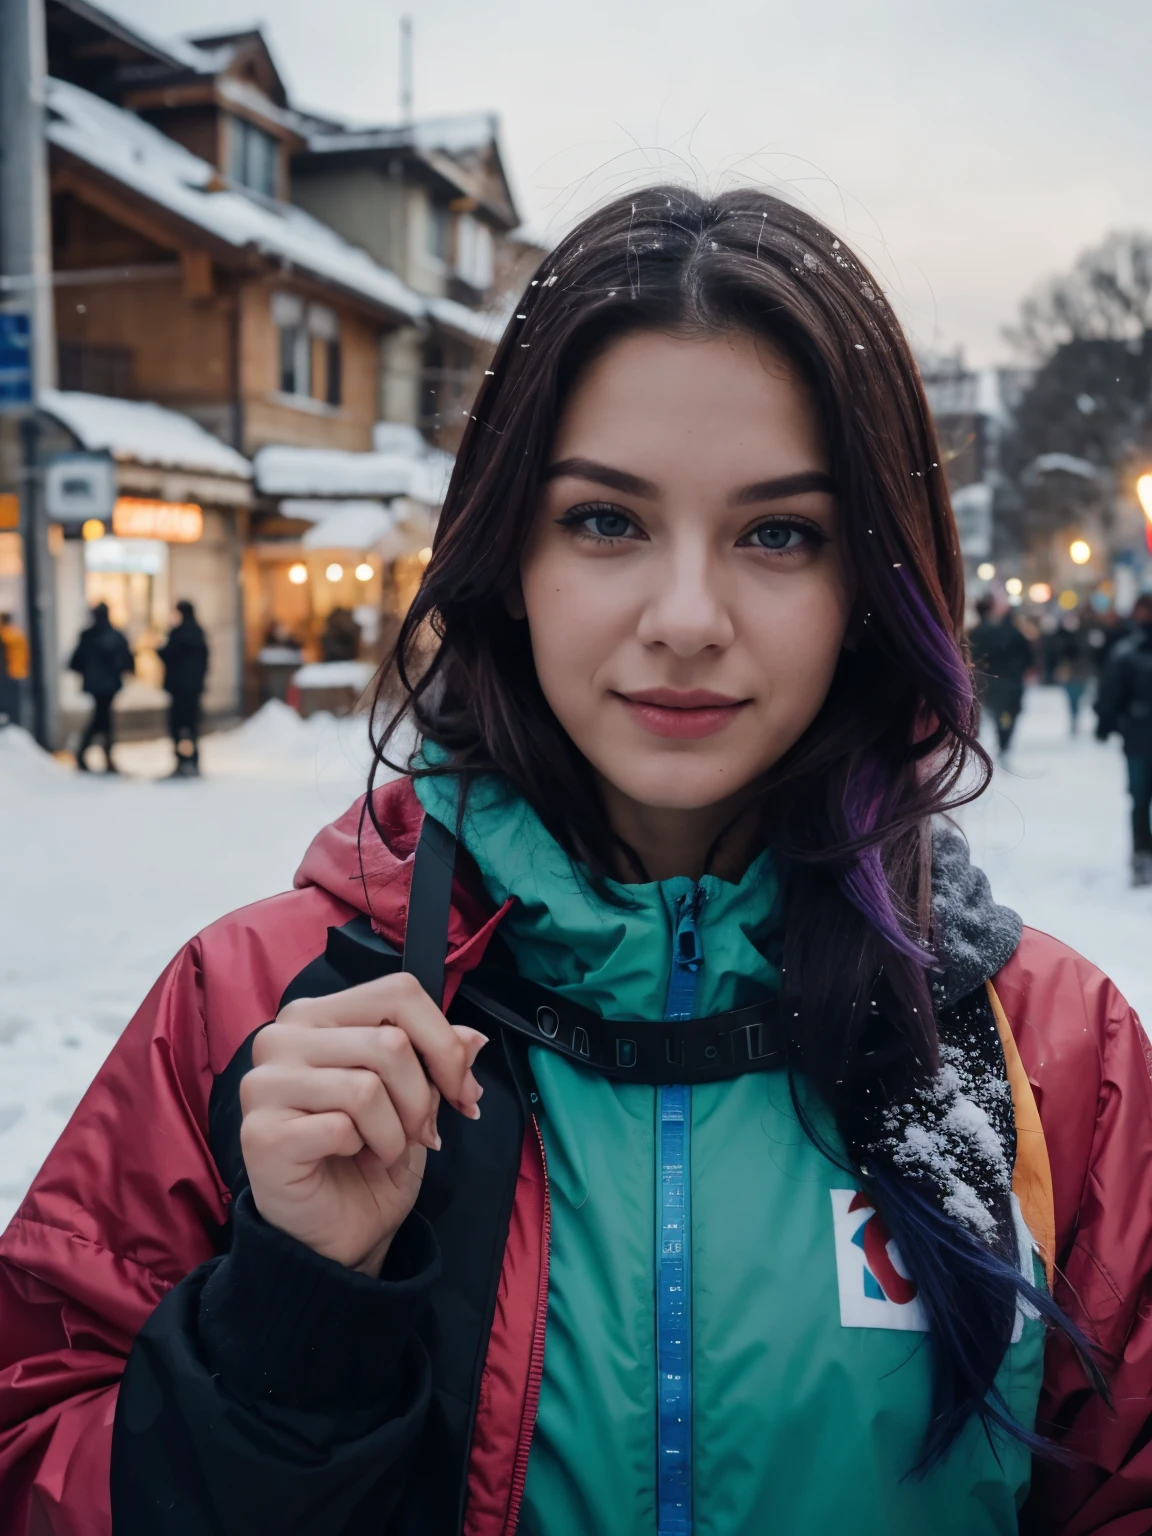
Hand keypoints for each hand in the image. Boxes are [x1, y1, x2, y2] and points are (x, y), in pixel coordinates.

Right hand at [240, 974, 486, 1275]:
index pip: (398, 992)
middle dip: (423, 1098)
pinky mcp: (261, 1134)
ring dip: (395, 1132)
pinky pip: (341, 1127)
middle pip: (390, 1041)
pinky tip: (352, 1160)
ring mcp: (264, 1084)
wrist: (337, 1233)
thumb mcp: (417, 1098)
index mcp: (317, 1014)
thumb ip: (439, 1057)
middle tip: (420, 1133)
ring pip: (368, 1087)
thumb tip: (474, 1039)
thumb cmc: (370, 1155)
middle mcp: (281, 1037)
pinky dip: (366, 1150)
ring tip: (382, 1150)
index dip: (444, 1043)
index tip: (462, 1090)